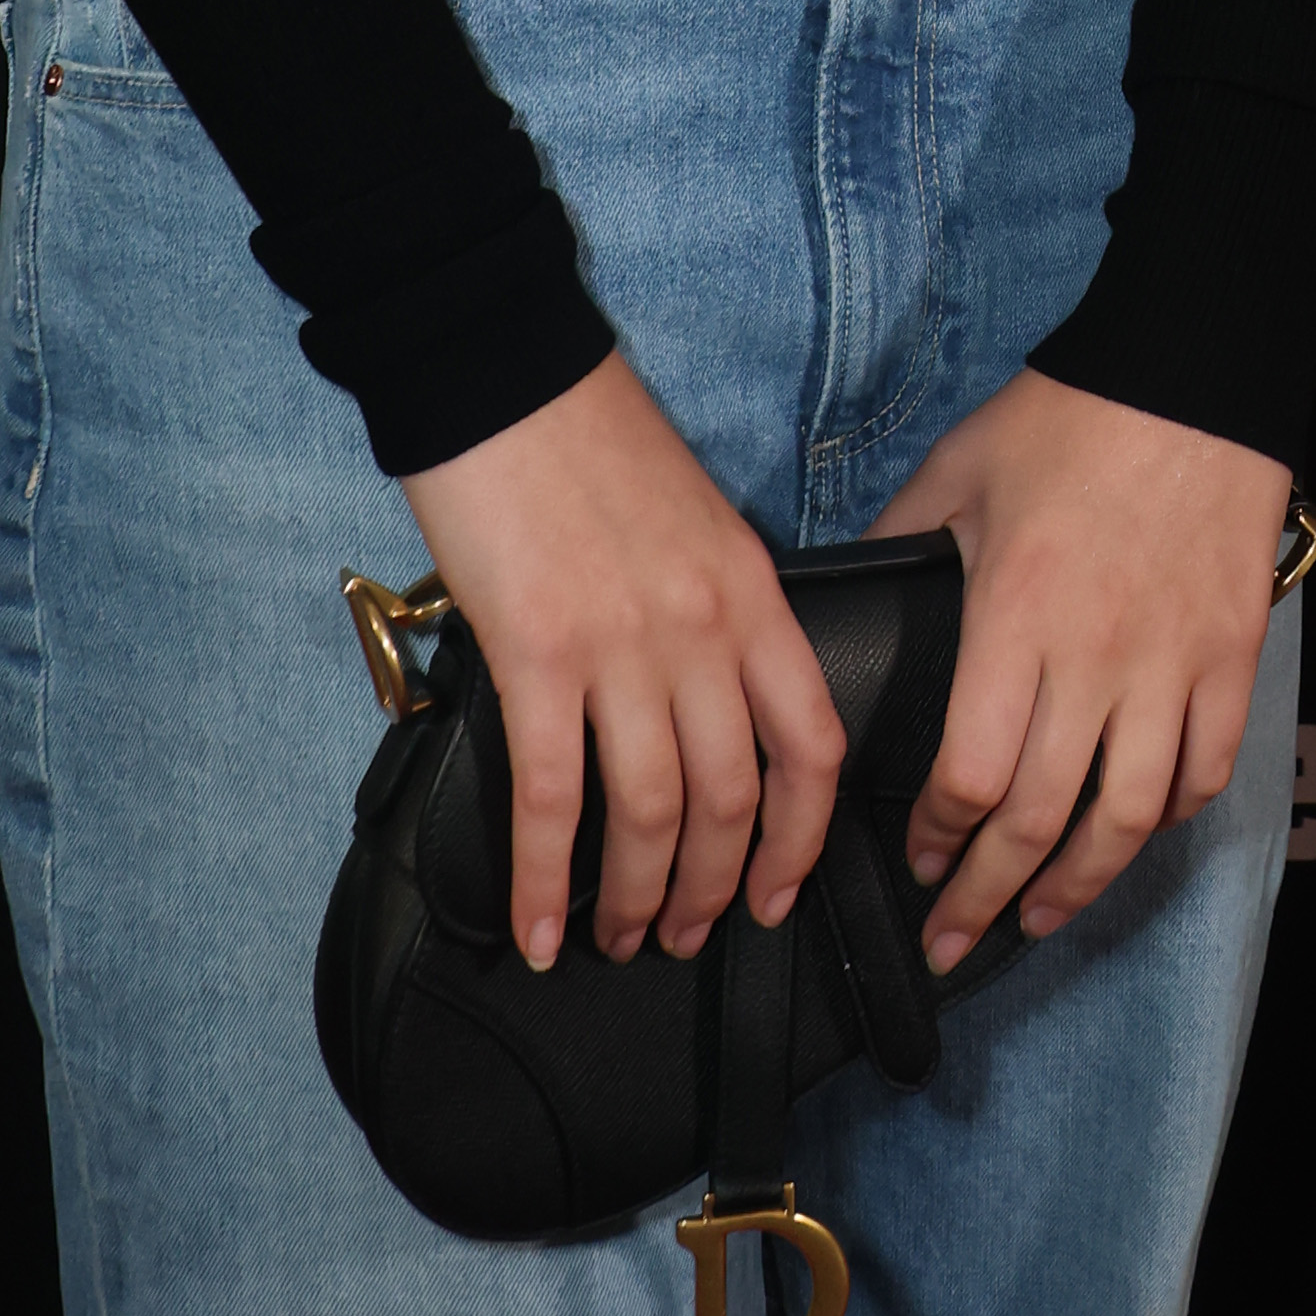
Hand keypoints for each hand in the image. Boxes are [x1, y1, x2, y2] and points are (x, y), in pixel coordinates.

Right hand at [400, 352, 844, 978]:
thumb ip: (714, 614)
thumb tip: (700, 710)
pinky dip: (544, 879)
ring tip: (616, 941)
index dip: (801, 839)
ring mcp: (620, 644)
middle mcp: (701, 628)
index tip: (779, 895)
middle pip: (733, 797)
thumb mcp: (695, 523)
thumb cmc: (592, 443)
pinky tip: (534, 927)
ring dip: (635, 897)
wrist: (504, 375)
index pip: (812, 742)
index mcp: (751, 593)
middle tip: (685, 936)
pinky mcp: (535, 654)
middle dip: (713, 888)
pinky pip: (550, 797)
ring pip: (650, 812)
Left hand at [873, 369, 1289, 973]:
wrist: (1189, 376)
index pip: (971, 773)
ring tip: (1042, 914)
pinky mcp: (1228, 658)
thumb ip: (897, 538)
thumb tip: (842, 586)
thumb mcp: (958, 469)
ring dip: (1079, 883)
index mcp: (1016, 618)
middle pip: (1038, 819)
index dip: (940, 837)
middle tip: (954, 938)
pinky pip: (1203, 769)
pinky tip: (1135, 832)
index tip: (920, 858)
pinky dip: (1169, 816)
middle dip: (987, 895)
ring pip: (1128, 817)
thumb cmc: (1071, 418)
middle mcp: (1094, 659)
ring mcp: (1169, 665)